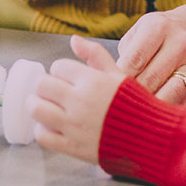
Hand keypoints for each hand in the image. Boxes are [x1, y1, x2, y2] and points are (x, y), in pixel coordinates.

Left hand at [29, 36, 125, 163]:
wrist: (149, 137)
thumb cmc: (135, 104)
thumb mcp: (118, 74)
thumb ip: (95, 54)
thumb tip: (74, 39)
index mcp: (92, 81)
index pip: (58, 67)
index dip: (61, 70)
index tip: (67, 77)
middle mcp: (80, 102)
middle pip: (41, 85)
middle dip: (44, 86)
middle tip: (52, 90)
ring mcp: (74, 125)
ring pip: (36, 109)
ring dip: (38, 105)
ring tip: (48, 106)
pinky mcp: (72, 146)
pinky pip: (42, 135)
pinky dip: (43, 129)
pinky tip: (53, 126)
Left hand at [116, 2, 185, 104]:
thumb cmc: (164, 32)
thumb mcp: (141, 29)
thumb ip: (124, 52)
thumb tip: (107, 79)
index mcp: (159, 27)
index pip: (133, 60)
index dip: (117, 78)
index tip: (106, 88)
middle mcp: (180, 44)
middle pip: (149, 80)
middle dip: (130, 94)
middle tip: (116, 102)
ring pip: (167, 95)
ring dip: (148, 106)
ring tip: (135, 109)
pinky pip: (181, 104)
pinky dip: (165, 111)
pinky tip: (154, 111)